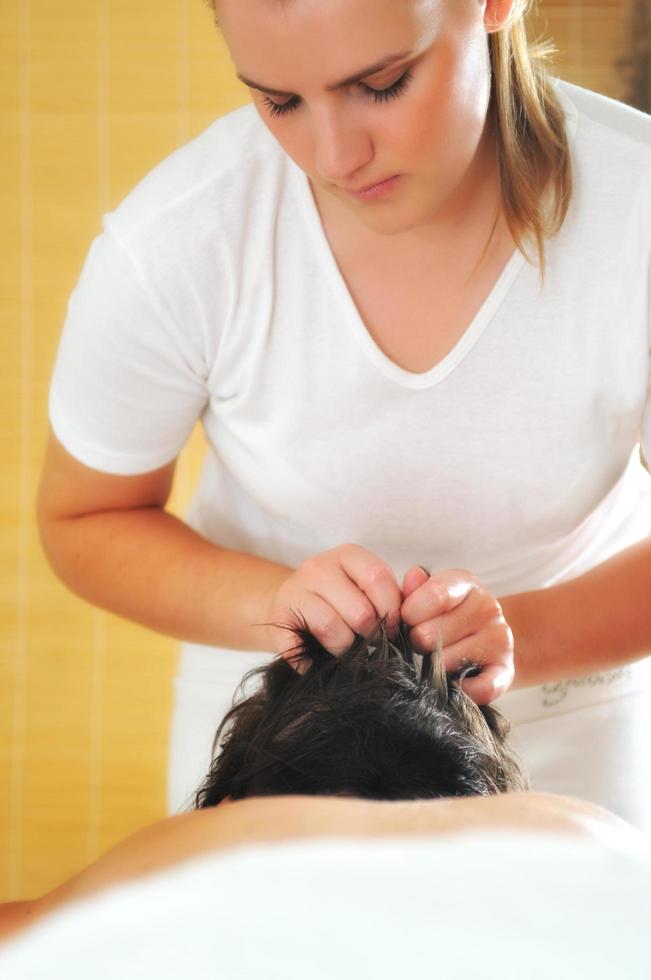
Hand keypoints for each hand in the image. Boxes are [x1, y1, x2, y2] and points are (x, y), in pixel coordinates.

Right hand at [266, 543, 402, 664]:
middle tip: (368, 642)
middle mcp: (318, 567)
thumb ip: (397, 595)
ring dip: (344, 649)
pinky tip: (317, 660)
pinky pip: (300, 647)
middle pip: (360, 610)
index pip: (378, 578)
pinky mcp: (277, 618)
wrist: (289, 609)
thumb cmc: (340, 602)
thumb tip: (417, 608)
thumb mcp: (368, 590)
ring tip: (345, 649)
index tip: (392, 628)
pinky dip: (312, 661)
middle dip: (370, 635)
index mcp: (347, 555)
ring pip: (332, 628)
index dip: (392, 610)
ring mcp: (293, 590)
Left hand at [400, 565, 513, 704]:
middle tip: (420, 645)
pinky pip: (479, 689)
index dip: (409, 613)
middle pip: (431, 634)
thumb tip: (412, 577)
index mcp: (466, 584)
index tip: (406, 621)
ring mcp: (500, 640)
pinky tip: (451, 684)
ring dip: (432, 669)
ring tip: (434, 662)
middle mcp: (488, 609)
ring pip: (446, 663)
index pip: (434, 595)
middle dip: (417, 643)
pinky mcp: (506, 672)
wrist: (488, 641)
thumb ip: (415, 589)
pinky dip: (460, 691)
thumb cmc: (446, 616)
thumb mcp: (429, 595)